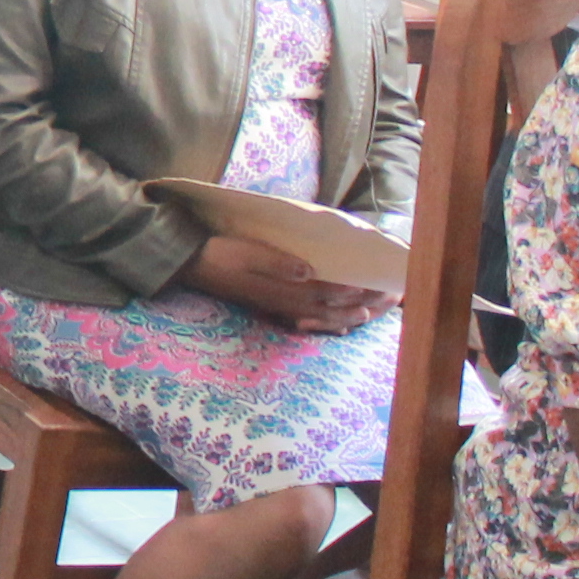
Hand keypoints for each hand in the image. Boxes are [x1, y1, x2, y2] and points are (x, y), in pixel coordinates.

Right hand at [182, 234, 393, 334]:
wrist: (190, 265)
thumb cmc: (219, 253)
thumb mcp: (247, 253)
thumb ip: (277, 262)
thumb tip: (310, 271)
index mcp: (282, 287)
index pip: (329, 291)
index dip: (355, 290)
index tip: (379, 284)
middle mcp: (284, 300)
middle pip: (331, 307)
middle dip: (361, 304)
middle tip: (388, 300)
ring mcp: (278, 305)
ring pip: (321, 316)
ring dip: (348, 315)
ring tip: (371, 314)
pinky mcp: (272, 303)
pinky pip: (307, 318)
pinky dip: (326, 322)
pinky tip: (338, 325)